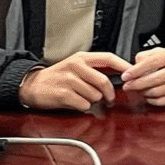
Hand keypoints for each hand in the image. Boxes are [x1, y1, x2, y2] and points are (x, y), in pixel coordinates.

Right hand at [18, 51, 132, 110]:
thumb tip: (118, 74)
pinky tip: (75, 102)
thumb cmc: (56, 77)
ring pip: (94, 95)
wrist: (32, 85)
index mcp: (81, 57)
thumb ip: (94, 68)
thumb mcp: (75, 66)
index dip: (122, 65)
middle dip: (108, 93)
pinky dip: (82, 107)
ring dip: (92, 100)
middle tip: (108, 98)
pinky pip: (84, 104)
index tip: (132, 73)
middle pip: (104, 81)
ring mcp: (69, 80)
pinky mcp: (63, 94)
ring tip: (83, 98)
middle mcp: (76, 66)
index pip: (108, 58)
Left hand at [121, 47, 164, 106]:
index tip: (126, 76)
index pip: (152, 62)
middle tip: (128, 85)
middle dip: (137, 84)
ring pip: (158, 92)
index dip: (136, 70)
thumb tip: (134, 65)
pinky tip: (149, 96)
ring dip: (144, 93)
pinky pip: (164, 101)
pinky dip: (153, 100)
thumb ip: (149, 55)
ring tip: (139, 90)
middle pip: (154, 79)